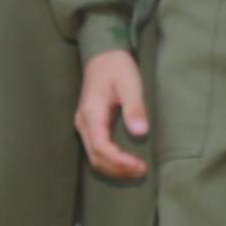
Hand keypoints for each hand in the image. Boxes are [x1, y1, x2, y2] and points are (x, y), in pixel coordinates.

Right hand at [75, 49, 150, 177]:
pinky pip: (97, 150)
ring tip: (137, 170)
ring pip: (94, 157)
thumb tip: (140, 132)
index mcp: (91, 114)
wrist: (103, 55)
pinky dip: (111, 161)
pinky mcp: (90, 126)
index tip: (140, 165)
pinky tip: (126, 162)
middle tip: (142, 171)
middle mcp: (83, 123)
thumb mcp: (130, 84)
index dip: (120, 161)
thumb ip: (135, 108)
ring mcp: (84, 125)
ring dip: (114, 168)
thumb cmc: (117, 67)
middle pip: (96, 158)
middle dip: (118, 169)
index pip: (101, 148)